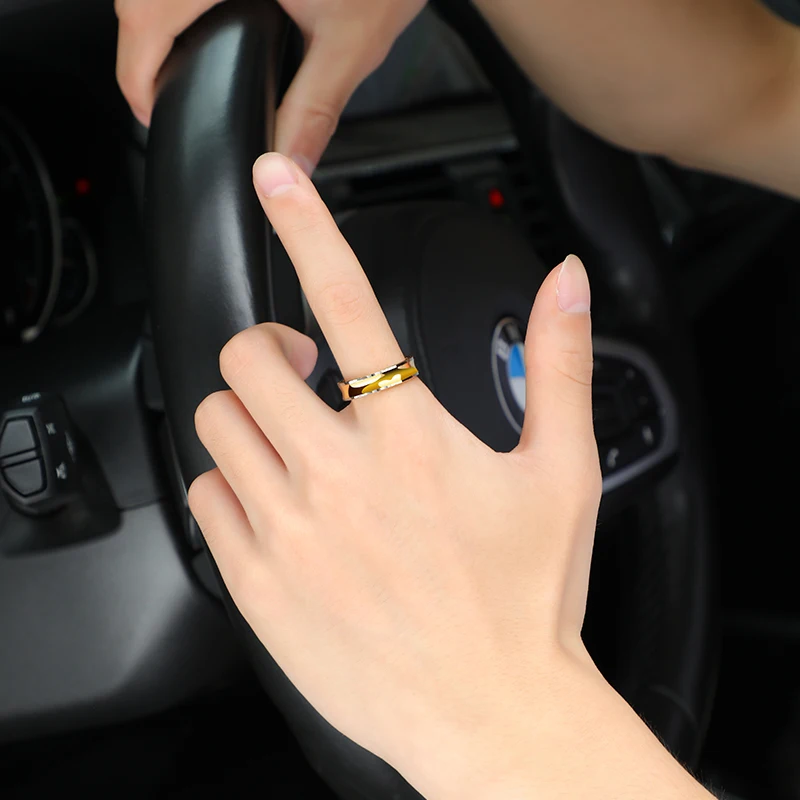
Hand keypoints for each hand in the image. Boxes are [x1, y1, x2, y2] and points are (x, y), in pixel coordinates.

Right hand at [115, 0, 425, 171]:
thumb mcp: (350, 48)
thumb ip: (313, 112)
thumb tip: (289, 163)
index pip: (148, 14)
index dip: (136, 71)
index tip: (148, 108)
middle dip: (138, 46)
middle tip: (156, 92)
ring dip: (153, 15)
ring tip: (171, 60)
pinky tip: (194, 18)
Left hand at [189, 154, 711, 798]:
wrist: (490, 713)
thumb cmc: (526, 601)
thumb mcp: (562, 473)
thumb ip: (558, 364)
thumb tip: (565, 283)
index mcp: (409, 436)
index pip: (346, 301)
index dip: (306, 224)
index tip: (274, 181)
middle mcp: (337, 474)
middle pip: (248, 358)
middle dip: (268, 352)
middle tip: (303, 377)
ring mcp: (288, 530)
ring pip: (219, 425)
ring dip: (251, 420)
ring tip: (296, 450)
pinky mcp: (258, 583)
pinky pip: (207, 499)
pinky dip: (232, 488)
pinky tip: (281, 512)